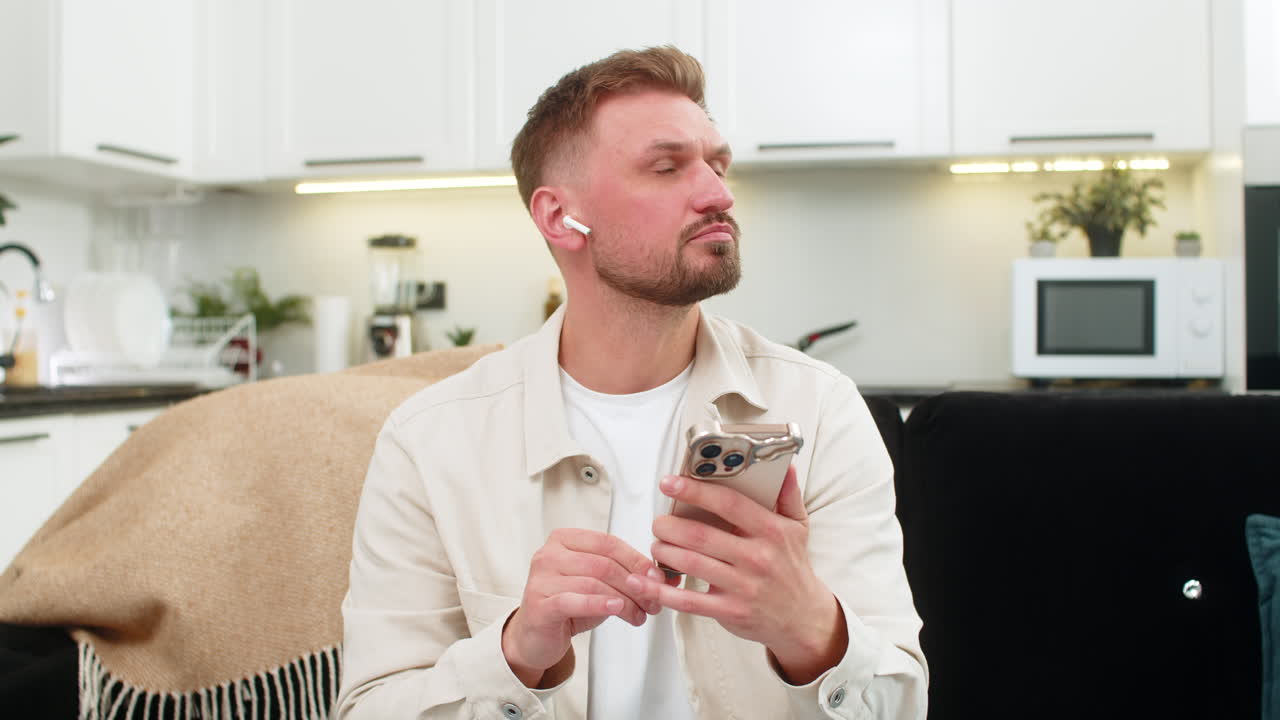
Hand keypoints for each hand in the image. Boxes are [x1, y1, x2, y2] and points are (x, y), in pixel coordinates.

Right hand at [502, 528, 664, 686]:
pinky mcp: (539, 604)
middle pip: (603, 564)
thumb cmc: (569, 605)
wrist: (537, 636)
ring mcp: (541, 578)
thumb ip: (626, 576)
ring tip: (638, 614)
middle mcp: (549, 554)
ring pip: (593, 583)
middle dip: (634, 584)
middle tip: (652, 601)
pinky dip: (599, 604)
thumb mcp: (600, 585)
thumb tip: (666, 577)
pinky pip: (574, 600)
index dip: (636, 560)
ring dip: (624, 600)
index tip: (656, 577)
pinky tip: (616, 608)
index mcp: (564, 540)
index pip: (607, 543)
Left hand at [636, 465, 847, 684]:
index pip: (728, 503)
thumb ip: (788, 495)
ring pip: (690, 564)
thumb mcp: (798, 527)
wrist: (803, 618)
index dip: (695, 491)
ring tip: (658, 545)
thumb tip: (785, 466)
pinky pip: (689, 601)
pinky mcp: (730, 611)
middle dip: (669, 526)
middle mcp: (758, 557)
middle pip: (700, 535)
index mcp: (772, 531)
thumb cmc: (793, 568)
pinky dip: (662, 591)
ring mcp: (743, 586)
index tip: (670, 483)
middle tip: (659, 522)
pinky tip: (645, 582)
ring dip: (664, 552)